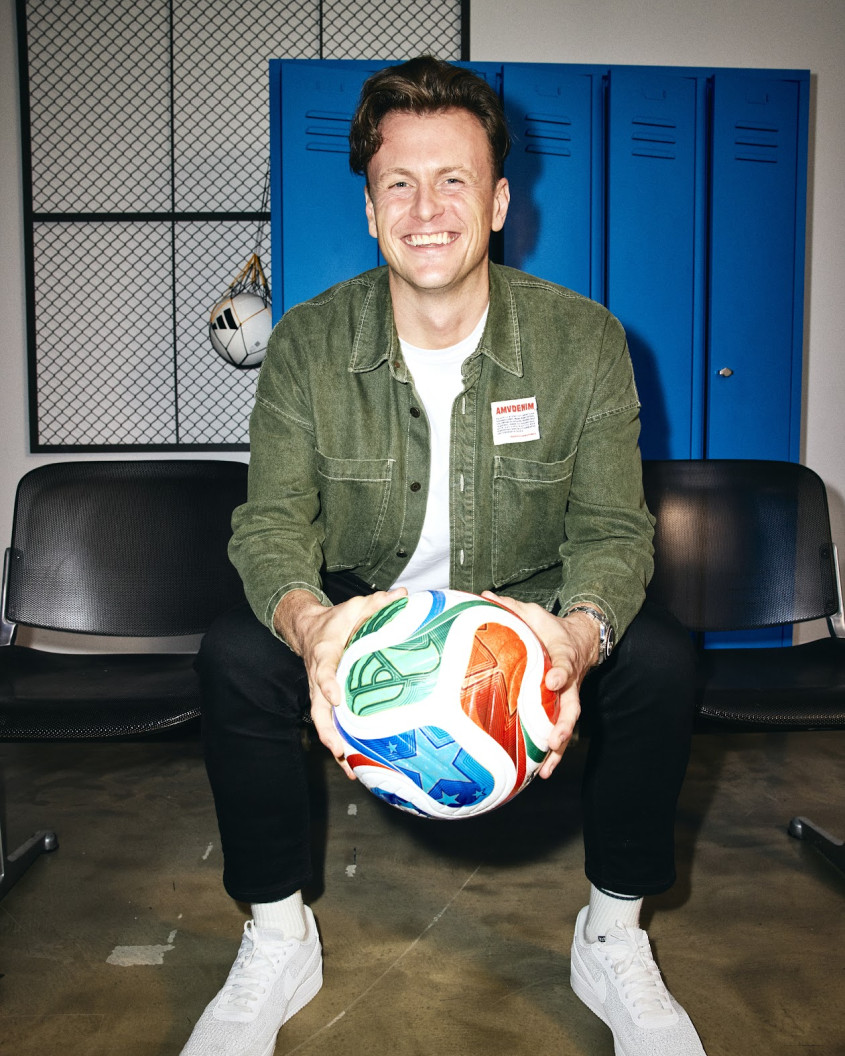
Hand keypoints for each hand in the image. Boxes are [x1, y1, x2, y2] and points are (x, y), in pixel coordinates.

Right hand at [276, 587, 407, 776]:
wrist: (307, 629)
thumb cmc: (334, 620)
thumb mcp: (353, 606)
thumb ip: (377, 603)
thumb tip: (404, 595)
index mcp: (324, 654)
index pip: (323, 670)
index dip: (328, 684)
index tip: (335, 697)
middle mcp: (318, 678)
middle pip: (318, 710)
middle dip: (329, 732)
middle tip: (342, 751)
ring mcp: (320, 693)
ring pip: (323, 723)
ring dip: (335, 746)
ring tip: (352, 769)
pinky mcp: (326, 701)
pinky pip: (331, 724)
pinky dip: (340, 744)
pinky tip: (357, 763)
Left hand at [481, 592, 599, 778]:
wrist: (581, 640)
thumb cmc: (551, 629)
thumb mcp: (533, 613)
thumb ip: (511, 607)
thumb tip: (483, 595)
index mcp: (562, 655)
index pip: (564, 663)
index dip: (560, 672)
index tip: (553, 680)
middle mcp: (569, 681)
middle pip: (572, 706)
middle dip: (564, 724)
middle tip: (556, 739)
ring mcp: (568, 698)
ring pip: (567, 725)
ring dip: (558, 748)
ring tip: (547, 770)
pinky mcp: (562, 709)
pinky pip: (558, 732)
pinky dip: (552, 754)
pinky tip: (540, 774)